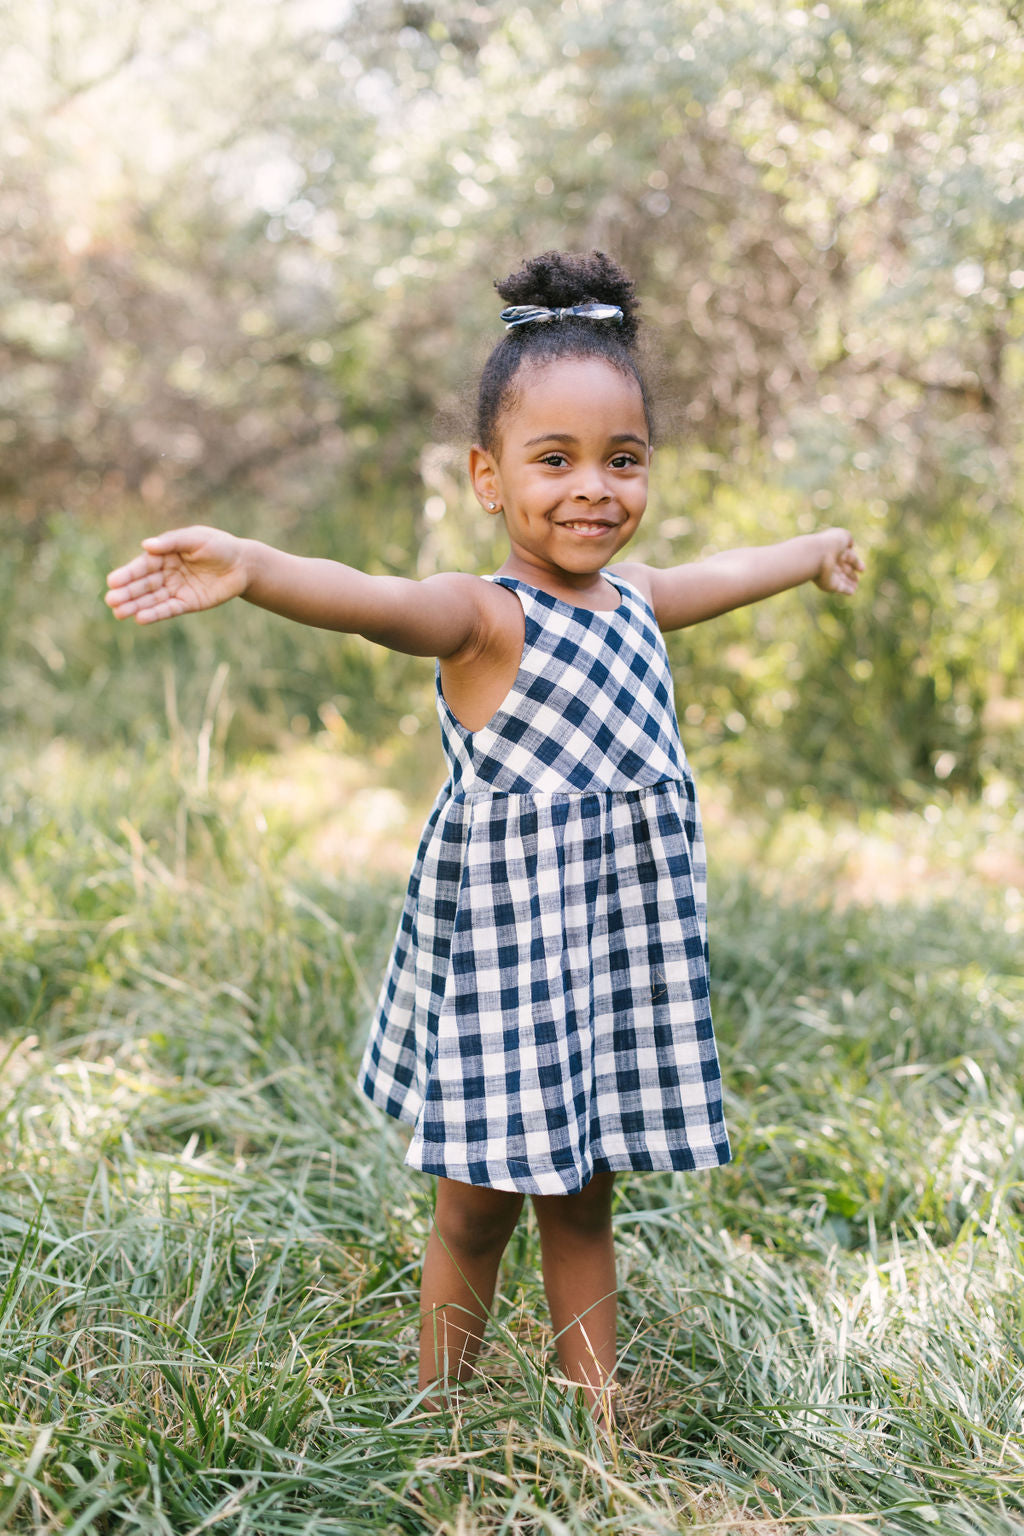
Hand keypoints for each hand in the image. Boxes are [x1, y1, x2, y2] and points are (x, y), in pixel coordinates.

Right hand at [105, 525, 248, 623]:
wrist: (243, 564)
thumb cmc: (219, 546)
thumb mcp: (196, 539)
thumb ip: (172, 542)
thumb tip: (146, 545)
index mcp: (165, 554)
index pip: (142, 566)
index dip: (128, 574)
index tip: (112, 581)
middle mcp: (167, 573)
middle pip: (143, 584)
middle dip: (127, 592)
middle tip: (110, 600)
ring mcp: (176, 589)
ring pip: (152, 599)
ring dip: (135, 606)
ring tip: (118, 613)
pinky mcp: (187, 603)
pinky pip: (168, 609)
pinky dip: (155, 614)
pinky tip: (140, 618)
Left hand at [813, 528, 863, 596]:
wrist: (816, 556)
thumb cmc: (830, 543)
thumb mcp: (842, 535)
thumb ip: (847, 539)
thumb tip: (850, 545)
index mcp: (835, 550)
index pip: (848, 557)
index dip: (855, 562)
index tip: (862, 569)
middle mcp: (832, 562)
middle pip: (843, 569)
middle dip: (850, 574)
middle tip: (857, 579)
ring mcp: (829, 574)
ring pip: (841, 580)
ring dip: (849, 583)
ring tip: (855, 586)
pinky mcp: (829, 585)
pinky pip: (840, 588)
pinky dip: (846, 590)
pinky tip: (852, 592)